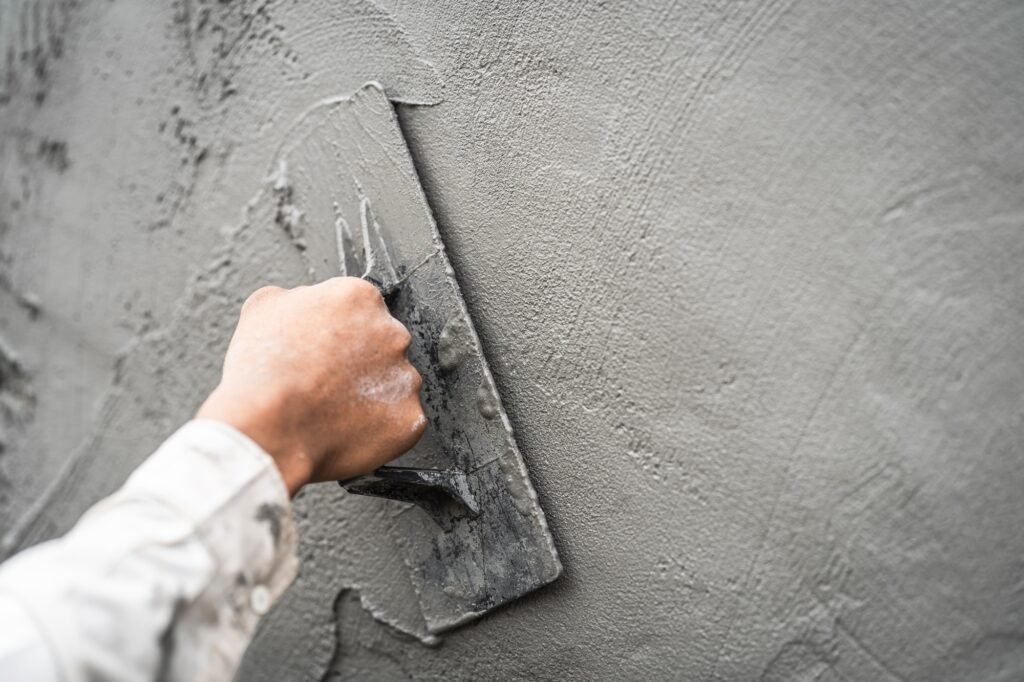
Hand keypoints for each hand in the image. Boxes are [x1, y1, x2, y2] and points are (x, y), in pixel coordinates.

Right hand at [197, 277, 425, 495]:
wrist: (267, 427)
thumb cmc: (262, 371)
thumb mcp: (263, 308)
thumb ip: (297, 297)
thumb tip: (306, 304)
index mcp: (360, 298)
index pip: (361, 309)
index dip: (340, 332)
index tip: (325, 349)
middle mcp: (393, 334)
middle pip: (385, 345)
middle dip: (362, 361)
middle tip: (328, 382)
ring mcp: (406, 379)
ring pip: (395, 386)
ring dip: (374, 395)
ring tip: (334, 410)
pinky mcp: (410, 419)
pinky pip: (400, 423)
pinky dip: (380, 429)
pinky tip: (348, 431)